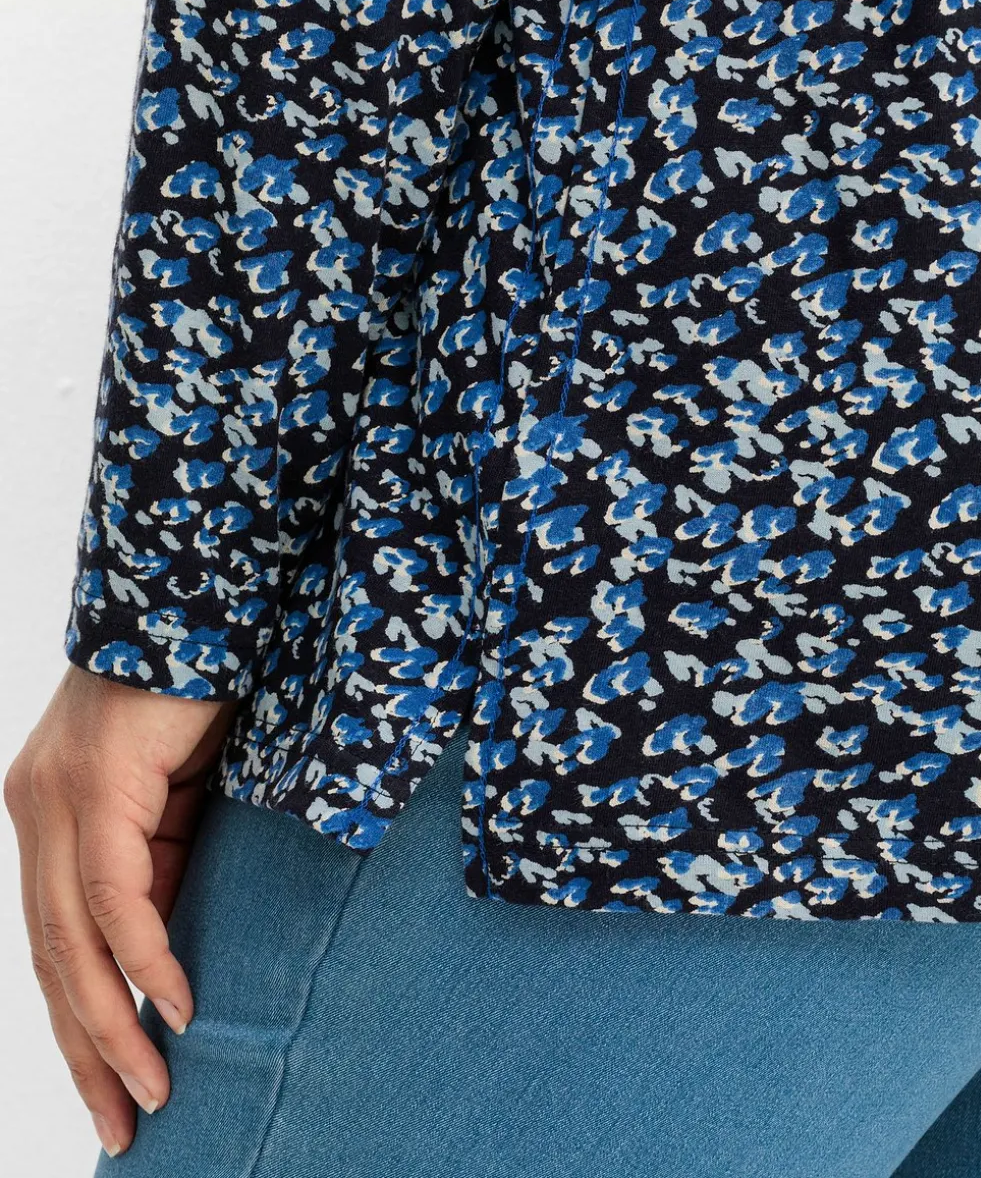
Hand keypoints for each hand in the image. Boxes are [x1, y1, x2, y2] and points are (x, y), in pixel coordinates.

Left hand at [4, 664, 236, 1156]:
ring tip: (149, 1092)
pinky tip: (174, 1009)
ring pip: (72, 941)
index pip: (53, 943)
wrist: (204, 597)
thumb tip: (172, 955)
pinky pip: (115, 897)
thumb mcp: (183, 799)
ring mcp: (57, 798)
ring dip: (112, 1026)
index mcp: (49, 815)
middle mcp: (35, 811)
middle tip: (121, 1126)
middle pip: (50, 959)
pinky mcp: (95, 786)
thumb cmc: (201, 690)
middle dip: (86, 1050)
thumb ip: (167, 863)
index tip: (114, 1088)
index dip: (81, 1021)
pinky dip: (145, 958)